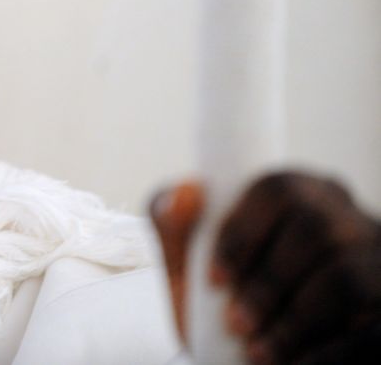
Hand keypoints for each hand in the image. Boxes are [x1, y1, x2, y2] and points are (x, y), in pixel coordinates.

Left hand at [150, 172, 380, 363]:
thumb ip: (175, 229)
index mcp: (301, 195)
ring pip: (346, 275)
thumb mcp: (189, 272)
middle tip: (236, 323)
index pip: (277, 189)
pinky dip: (329, 354)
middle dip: (268, 281)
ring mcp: (378, 264)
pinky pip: (372, 331)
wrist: (250, 363)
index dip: (241, 233)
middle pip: (314, 227)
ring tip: (259, 352)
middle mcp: (348, 220)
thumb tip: (186, 191)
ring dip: (295, 320)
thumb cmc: (223, 307)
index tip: (214, 279)